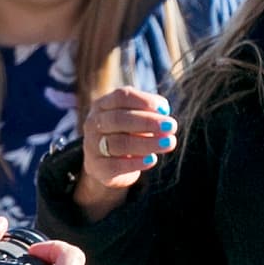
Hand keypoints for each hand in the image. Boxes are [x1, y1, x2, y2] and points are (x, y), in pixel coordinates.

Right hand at [76, 86, 177, 220]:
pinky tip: (152, 160)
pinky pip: (115, 165)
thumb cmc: (128, 133)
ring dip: (147, 143)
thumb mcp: (137, 118)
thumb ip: (150, 111)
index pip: (121, 97)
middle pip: (119, 119)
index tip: (165, 109)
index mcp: (103, 105)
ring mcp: (91, 146)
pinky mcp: (96, 167)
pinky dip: (135, 163)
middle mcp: (93, 123)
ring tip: (169, 143)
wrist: (108, 164)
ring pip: (118, 143)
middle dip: (148, 122)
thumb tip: (164, 110)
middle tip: (172, 126)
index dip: (144, 101)